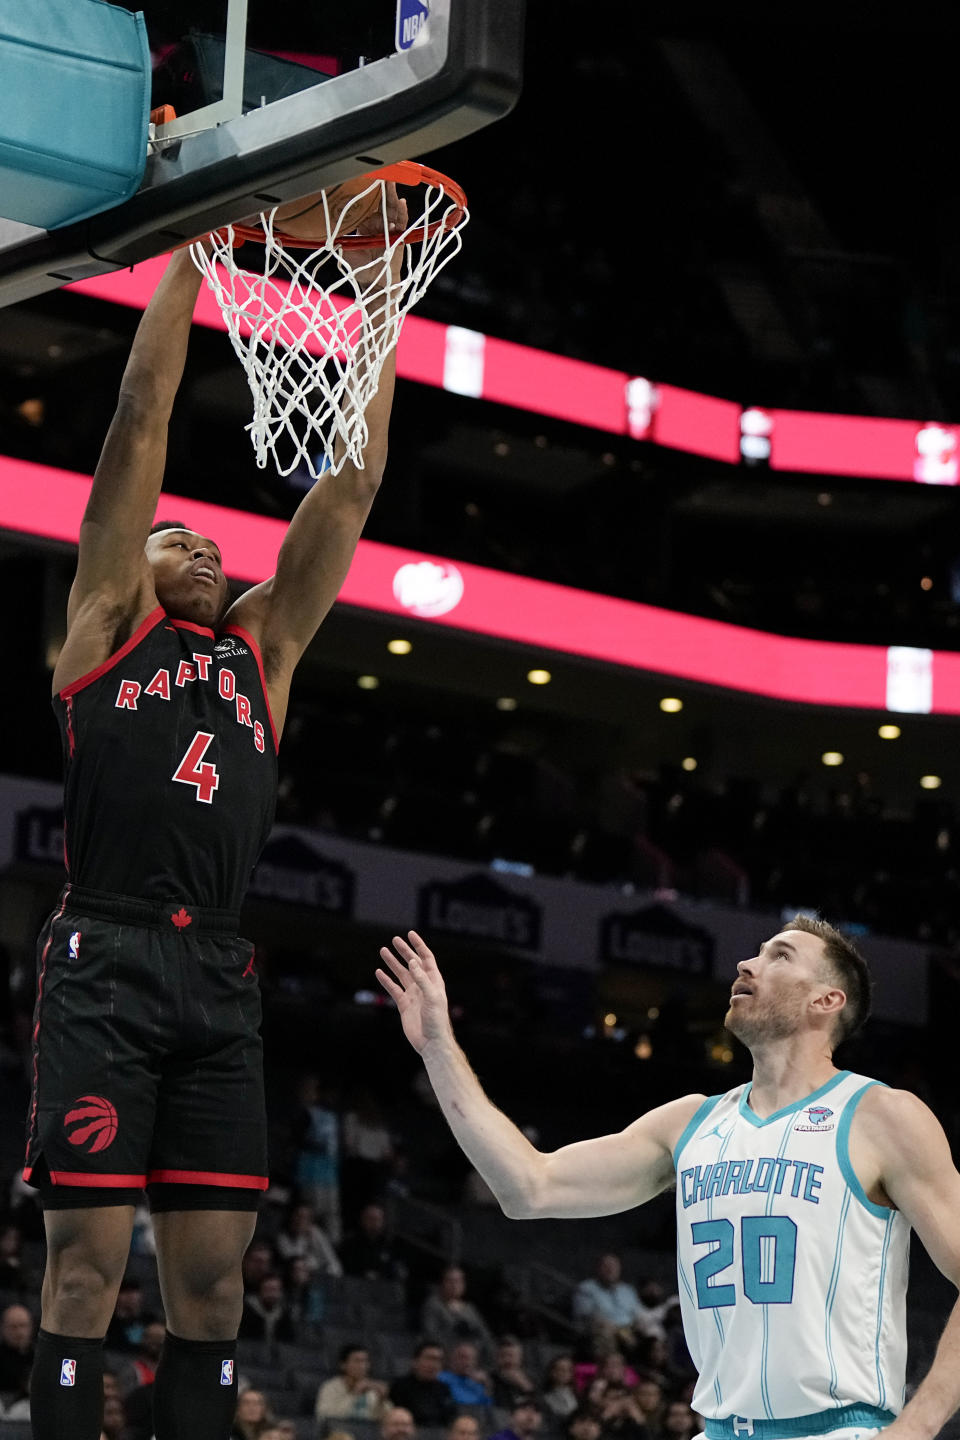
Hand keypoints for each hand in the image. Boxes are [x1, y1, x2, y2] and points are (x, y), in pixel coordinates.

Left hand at [344, 182, 407, 281]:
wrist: (372, 283)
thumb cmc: (360, 266)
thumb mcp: (345, 248)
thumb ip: (336, 236)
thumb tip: (318, 228)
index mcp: (367, 222)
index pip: (367, 202)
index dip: (367, 189)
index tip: (364, 176)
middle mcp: (379, 223)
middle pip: (382, 201)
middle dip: (382, 186)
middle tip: (382, 172)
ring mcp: (390, 229)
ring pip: (392, 208)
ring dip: (393, 196)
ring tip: (392, 183)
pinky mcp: (399, 238)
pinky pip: (402, 223)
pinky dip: (402, 214)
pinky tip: (402, 204)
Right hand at [376, 931, 451, 1053]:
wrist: (431, 1042)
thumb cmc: (437, 1021)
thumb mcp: (432, 997)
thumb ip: (422, 979)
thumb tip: (412, 962)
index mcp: (434, 981)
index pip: (426, 958)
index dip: (419, 946)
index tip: (410, 934)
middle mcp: (423, 985)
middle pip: (412, 963)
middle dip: (404, 951)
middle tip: (394, 940)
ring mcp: (413, 995)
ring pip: (401, 974)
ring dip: (393, 963)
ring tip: (383, 951)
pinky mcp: (404, 1005)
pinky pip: (394, 989)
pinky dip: (386, 980)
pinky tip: (379, 972)